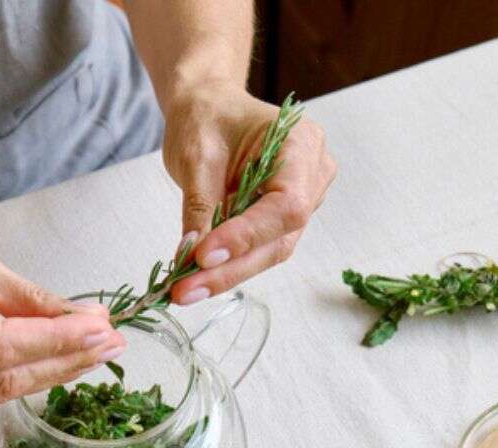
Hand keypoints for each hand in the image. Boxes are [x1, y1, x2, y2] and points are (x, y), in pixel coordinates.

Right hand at [0, 213, 124, 412]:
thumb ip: (31, 300)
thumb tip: (89, 321)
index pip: (0, 345)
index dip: (58, 343)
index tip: (103, 330)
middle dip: (63, 362)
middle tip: (108, 345)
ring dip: (46, 376)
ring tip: (87, 353)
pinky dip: (15, 385)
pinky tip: (45, 365)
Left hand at [160, 85, 335, 303]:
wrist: (210, 107)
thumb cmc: (206, 117)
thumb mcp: (195, 155)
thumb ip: (200, 206)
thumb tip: (191, 257)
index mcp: (300, 143)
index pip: (286, 205)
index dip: (246, 236)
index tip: (203, 256)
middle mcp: (313, 174)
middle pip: (280, 237)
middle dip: (231, 267)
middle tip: (184, 290)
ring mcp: (305, 199)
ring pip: (270, 251)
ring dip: (227, 274)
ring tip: (184, 290)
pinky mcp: (282, 219)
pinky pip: (260, 249)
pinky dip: (229, 265)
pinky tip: (196, 279)